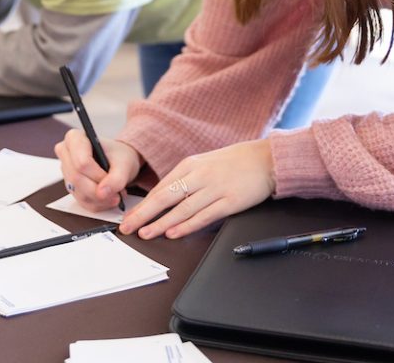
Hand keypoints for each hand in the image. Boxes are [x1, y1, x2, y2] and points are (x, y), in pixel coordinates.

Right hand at [54, 129, 141, 211]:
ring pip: (79, 193)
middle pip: (77, 179)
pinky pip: (82, 201)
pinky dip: (98, 204)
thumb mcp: (124, 163)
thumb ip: (116, 178)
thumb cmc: (119, 156)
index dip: (97, 175)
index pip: (81, 162)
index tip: (111, 178)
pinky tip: (108, 197)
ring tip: (116, 193)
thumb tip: (102, 193)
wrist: (119, 162)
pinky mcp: (71, 187)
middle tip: (118, 193)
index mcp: (75, 138)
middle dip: (99, 190)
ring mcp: (66, 172)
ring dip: (101, 199)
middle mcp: (66, 154)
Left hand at [120, 139, 275, 239]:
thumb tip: (163, 199)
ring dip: (161, 223)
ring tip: (146, 233)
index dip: (142, 205)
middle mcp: (199, 176)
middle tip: (128, 227)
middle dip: (143, 214)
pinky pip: (204, 215)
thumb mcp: (204, 164)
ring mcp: (214, 189)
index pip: (160, 188)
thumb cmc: (234, 162)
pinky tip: (174, 232)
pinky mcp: (230, 201)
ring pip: (182, 208)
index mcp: (190, 165)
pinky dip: (187, 225)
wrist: (265, 159)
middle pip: (165, 198)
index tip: (129, 217)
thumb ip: (185, 179)